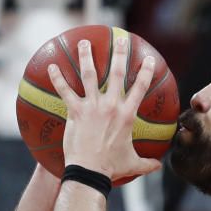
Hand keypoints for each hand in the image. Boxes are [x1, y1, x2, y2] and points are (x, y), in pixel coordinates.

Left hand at [46, 37, 161, 181]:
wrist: (90, 172)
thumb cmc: (112, 168)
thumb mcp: (133, 163)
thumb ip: (147, 163)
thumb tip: (158, 166)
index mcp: (127, 115)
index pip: (140, 88)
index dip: (145, 72)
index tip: (148, 59)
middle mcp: (110, 106)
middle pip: (116, 73)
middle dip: (119, 53)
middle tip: (120, 38)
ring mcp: (92, 107)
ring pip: (89, 75)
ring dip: (86, 57)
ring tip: (84, 42)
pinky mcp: (75, 112)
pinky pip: (65, 91)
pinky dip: (58, 79)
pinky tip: (52, 66)